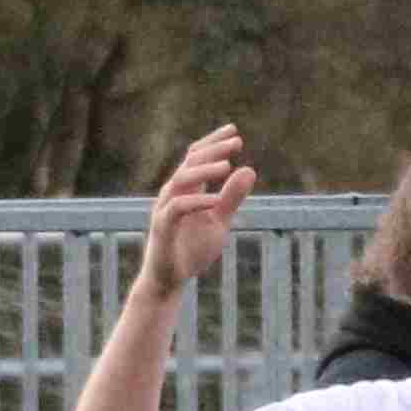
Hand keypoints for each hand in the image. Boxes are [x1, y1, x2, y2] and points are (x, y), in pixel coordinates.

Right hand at [140, 125, 256, 296]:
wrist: (169, 279)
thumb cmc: (191, 249)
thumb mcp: (219, 221)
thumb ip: (232, 197)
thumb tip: (249, 169)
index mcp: (186, 190)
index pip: (196, 158)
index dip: (213, 143)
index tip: (234, 131)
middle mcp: (172, 194)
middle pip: (189, 163)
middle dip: (212, 150)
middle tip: (236, 141)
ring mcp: (165, 209)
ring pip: (180, 181)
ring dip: (204, 171)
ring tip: (227, 165)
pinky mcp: (162, 227)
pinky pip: (178, 209)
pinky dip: (197, 202)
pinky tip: (216, 201)